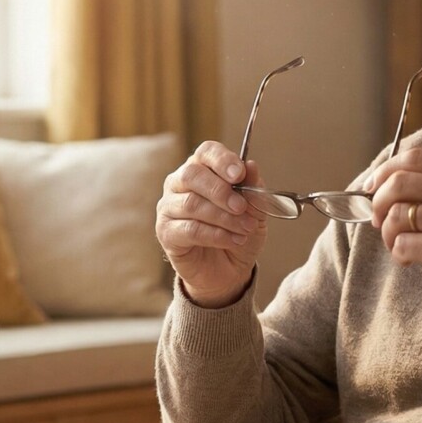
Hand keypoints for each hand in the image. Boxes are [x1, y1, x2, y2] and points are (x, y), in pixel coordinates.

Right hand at [156, 143, 268, 307]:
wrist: (229, 270)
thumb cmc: (238, 232)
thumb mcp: (255, 211)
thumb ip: (253, 190)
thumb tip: (251, 166)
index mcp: (202, 169)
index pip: (206, 152)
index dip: (222, 160)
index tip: (239, 174)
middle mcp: (179, 184)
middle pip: (192, 175)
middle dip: (221, 191)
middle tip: (242, 207)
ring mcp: (169, 207)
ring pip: (192, 204)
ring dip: (223, 217)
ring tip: (245, 228)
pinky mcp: (166, 232)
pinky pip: (190, 229)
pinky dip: (216, 234)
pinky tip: (233, 240)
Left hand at [369, 148, 421, 313]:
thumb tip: (387, 187)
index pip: (412, 158)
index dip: (384, 171)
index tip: (372, 187)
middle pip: (397, 183)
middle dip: (378, 203)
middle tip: (378, 221)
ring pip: (395, 215)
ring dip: (387, 233)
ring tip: (399, 245)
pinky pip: (401, 244)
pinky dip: (399, 254)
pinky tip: (412, 260)